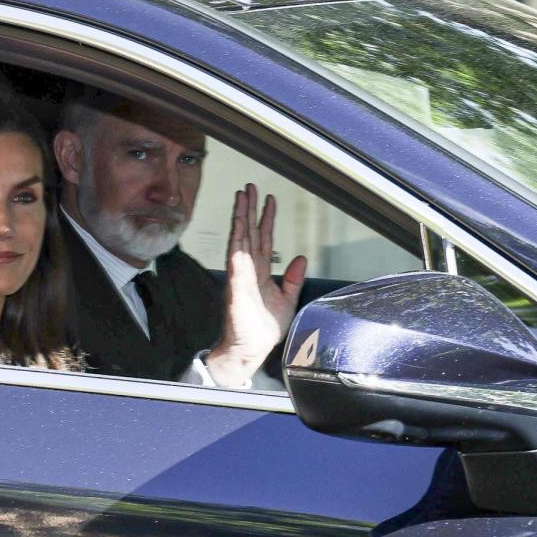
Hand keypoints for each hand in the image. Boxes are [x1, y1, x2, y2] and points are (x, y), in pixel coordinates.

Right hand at [206, 183, 306, 387]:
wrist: (250, 349)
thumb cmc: (262, 328)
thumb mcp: (286, 299)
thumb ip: (292, 278)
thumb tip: (301, 257)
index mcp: (260, 271)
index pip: (263, 239)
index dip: (266, 218)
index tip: (268, 199)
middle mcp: (248, 269)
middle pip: (248, 232)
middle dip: (249, 209)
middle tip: (249, 187)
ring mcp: (240, 276)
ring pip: (239, 240)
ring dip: (240, 219)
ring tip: (241, 198)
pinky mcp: (236, 286)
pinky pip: (235, 261)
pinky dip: (236, 244)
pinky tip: (237, 229)